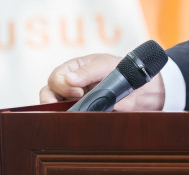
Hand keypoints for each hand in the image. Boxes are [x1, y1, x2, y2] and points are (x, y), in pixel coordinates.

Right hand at [38, 54, 165, 110]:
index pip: (55, 78)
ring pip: (54, 109)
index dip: (62, 85)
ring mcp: (73, 101)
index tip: (78, 91)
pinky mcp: (82, 114)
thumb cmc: (120, 69)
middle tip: (70, 105)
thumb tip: (69, 80)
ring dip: (57, 113)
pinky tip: (78, 122)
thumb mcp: (105, 65)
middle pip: (48, 94)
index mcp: (72, 70)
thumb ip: (88, 72)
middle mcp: (69, 86)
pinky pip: (69, 119)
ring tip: (71, 115)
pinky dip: (70, 121)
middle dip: (51, 101)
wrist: (140, 87)